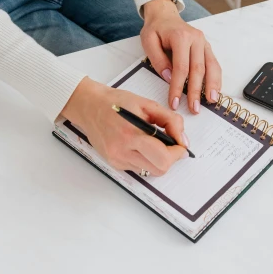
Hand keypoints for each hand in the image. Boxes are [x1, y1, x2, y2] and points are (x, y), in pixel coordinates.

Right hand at [61, 77, 189, 174]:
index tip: (181, 144)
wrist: (89, 106)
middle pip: (159, 169)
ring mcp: (117, 160)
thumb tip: (182, 140)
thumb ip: (170, 120)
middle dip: (171, 158)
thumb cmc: (116, 102)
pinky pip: (138, 168)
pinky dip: (145, 159)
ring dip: (158, 160)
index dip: (178, 152)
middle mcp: (122, 152)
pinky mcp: (114, 163)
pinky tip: (140, 144)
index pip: (163, 157)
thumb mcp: (147, 104)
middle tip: (171, 145)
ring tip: (154, 142)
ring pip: (150, 171)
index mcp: (131, 134)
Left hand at [141, 0, 221, 113]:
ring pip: (211, 66)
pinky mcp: (206, 47)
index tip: (175, 102)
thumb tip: (168, 77)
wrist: (164, 16)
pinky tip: (215, 90)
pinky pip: (214, 63)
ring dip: (212, 85)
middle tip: (194, 108)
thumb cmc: (156, 29)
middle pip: (198, 69)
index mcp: (180, 36)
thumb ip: (158, 59)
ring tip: (211, 101)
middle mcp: (196, 39)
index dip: (178, 87)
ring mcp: (203, 42)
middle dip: (196, 91)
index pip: (181, 67)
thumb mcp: (148, 41)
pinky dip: (216, 78)